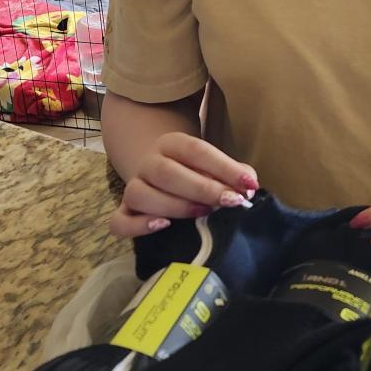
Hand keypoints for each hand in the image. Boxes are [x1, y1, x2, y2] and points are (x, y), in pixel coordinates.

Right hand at [109, 131, 258, 238]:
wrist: (158, 172)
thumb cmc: (195, 172)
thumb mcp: (214, 164)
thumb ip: (233, 173)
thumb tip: (250, 188)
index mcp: (172, 144)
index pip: (196, 150)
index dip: (224, 168)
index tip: (249, 185)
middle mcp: (149, 162)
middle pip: (166, 172)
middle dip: (202, 188)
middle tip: (230, 202)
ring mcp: (133, 186)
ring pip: (140, 194)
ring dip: (174, 206)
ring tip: (202, 213)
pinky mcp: (124, 211)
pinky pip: (120, 221)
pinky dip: (138, 226)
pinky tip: (162, 226)